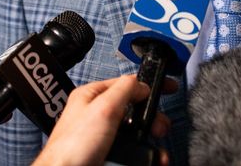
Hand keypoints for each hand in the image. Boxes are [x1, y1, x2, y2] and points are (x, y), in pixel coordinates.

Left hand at [32, 74, 176, 165]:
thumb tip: (142, 85)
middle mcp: (97, 115)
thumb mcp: (103, 108)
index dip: (148, 85)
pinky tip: (150, 160)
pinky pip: (132, 151)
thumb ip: (124, 89)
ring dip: (149, 141)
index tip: (168, 88)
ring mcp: (102, 136)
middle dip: (151, 118)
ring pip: (135, 132)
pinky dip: (144, 156)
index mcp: (92, 96)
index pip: (126, 83)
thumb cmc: (72, 148)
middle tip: (159, 127)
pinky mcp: (107, 154)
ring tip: (156, 150)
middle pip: (134, 109)